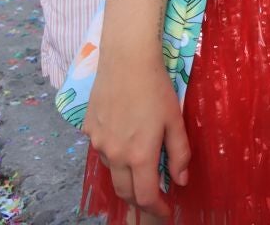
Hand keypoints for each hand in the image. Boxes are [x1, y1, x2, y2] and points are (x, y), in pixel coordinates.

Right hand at [82, 55, 191, 212]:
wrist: (126, 60)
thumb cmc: (156, 88)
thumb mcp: (175, 120)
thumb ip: (179, 154)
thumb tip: (181, 180)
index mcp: (139, 155)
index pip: (145, 196)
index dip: (156, 209)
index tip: (166, 211)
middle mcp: (115, 154)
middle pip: (124, 191)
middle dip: (139, 200)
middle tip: (153, 198)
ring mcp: (98, 143)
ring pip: (111, 170)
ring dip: (126, 175)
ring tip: (141, 165)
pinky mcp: (88, 130)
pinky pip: (102, 150)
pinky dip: (114, 154)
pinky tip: (124, 139)